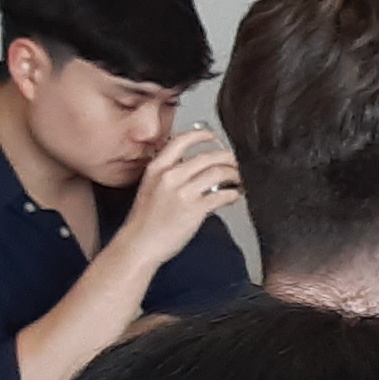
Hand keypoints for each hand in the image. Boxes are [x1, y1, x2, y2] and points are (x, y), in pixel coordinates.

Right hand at [120, 129, 243, 267]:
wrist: (139, 244)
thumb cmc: (144, 221)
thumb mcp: (150, 188)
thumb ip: (168, 175)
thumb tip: (191, 168)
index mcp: (156, 168)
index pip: (180, 141)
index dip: (200, 135)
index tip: (211, 136)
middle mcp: (170, 176)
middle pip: (207, 157)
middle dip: (227, 158)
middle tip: (235, 161)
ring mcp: (183, 192)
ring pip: (218, 173)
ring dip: (234, 174)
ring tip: (238, 178)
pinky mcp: (195, 209)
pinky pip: (221, 195)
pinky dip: (233, 194)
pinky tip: (234, 195)